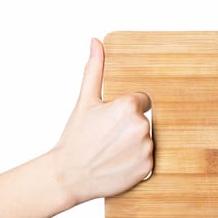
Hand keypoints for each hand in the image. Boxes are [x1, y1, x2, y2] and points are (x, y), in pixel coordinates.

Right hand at [51, 38, 152, 204]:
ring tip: (112, 151)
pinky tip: (119, 163)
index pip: (142, 101)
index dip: (126, 110)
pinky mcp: (148, 168)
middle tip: (109, 138)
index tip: (111, 121)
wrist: (69, 175)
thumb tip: (96, 42)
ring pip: (147, 140)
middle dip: (130, 127)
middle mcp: (142, 126)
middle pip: (145, 121)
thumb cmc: (76, 138)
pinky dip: (136, 162)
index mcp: (129, 106)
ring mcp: (146, 149)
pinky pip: (148, 159)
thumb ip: (95, 70)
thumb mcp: (85, 101)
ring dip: (134, 145)